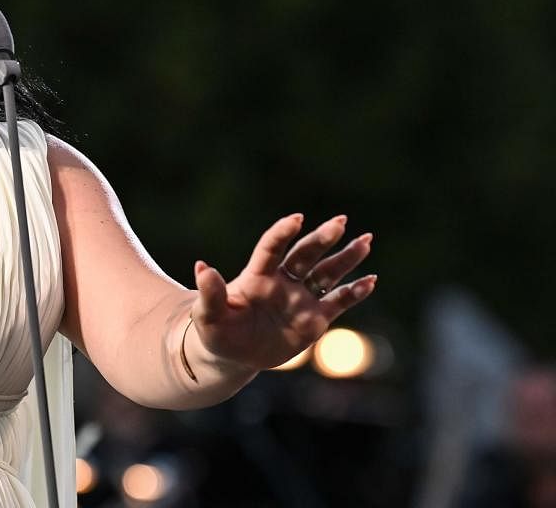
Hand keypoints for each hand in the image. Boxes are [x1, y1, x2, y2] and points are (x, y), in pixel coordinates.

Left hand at [191, 214, 375, 370]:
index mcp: (257, 276)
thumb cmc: (217, 330)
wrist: (233, 354)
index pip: (272, 248)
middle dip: (322, 238)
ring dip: (346, 258)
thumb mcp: (208, 315)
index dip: (282, 232)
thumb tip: (201, 266)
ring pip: (326, 273)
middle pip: (305, 255)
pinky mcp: (314, 320)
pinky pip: (338, 302)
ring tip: (366, 240)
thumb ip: (209, 293)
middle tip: (340, 221)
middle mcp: (282, 282)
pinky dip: (354, 292)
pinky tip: (371, 280)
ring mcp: (300, 299)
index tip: (297, 218)